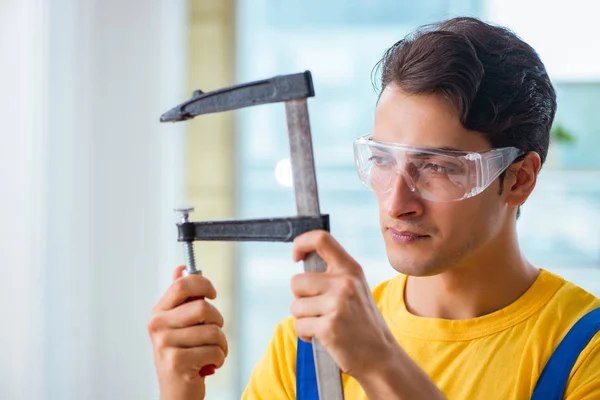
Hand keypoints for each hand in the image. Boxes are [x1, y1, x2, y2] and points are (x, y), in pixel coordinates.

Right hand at [148, 266, 227, 399]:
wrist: (176, 393)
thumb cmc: (182, 355)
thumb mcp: (178, 324)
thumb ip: (180, 297)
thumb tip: (181, 268)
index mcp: (159, 312)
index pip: (183, 284)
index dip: (204, 284)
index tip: (213, 294)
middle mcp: (158, 326)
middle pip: (203, 307)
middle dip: (217, 320)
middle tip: (213, 331)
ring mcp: (165, 344)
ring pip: (213, 331)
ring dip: (221, 344)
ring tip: (211, 352)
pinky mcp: (177, 362)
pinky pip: (215, 350)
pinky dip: (220, 358)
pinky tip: (209, 365)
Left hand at [290, 231, 398, 379]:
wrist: (381, 358)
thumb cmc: (363, 324)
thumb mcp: (356, 289)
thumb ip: (334, 275)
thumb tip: (301, 261)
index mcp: (351, 269)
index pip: (321, 239)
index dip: (301, 243)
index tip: (296, 257)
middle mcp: (345, 282)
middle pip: (297, 281)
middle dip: (300, 298)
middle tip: (318, 310)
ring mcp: (337, 304)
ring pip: (295, 306)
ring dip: (303, 318)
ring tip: (324, 325)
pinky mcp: (329, 326)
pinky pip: (299, 326)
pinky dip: (306, 335)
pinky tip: (323, 337)